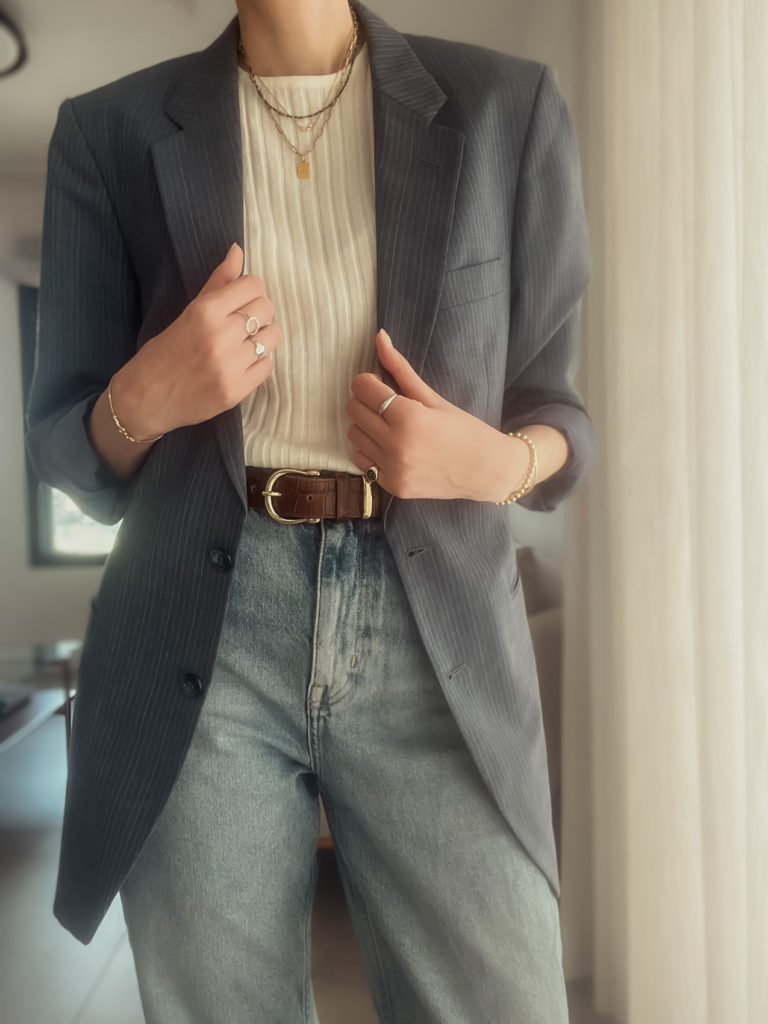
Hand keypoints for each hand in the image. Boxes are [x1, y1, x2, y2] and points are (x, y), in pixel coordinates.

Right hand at [112, 243, 282, 436]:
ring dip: (261, 338)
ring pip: (272, 337)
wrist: (146, 398)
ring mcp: (230, 366)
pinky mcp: (237, 391)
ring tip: (242, 345)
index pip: (253, 285)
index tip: (239, 300)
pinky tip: (239, 365)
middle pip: (266, 308)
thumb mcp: (188, 313)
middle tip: (240, 325)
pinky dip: (258, 363)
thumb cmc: (164, 352)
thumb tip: (237, 251)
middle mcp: (220, 336)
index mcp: (205, 312)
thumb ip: (217, 283)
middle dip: (257, 313)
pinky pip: (268, 366)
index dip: (249, 290)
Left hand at [346, 330, 529, 500]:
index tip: (380, 384)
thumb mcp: (434, 397)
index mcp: (408, 417)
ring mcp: (393, 469)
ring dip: (365, 426)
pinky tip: (390, 448)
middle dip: (365, 401)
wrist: (486, 471)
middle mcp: (396, 445)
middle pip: (353, 410)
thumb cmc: (464, 430)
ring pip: (353, 436)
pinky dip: (370, 452)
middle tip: (386, 404)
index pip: (362, 388)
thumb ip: (401, 369)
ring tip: (389, 427)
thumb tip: (379, 337)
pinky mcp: (393, 487)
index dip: (367, 381)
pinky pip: (362, 463)